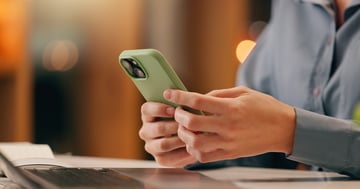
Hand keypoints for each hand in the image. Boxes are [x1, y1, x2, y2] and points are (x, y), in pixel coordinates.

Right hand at [139, 102, 196, 166]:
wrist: (190, 139)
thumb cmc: (185, 119)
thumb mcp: (181, 109)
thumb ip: (180, 104)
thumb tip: (186, 100)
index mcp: (148, 115)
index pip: (147, 109)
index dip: (159, 109)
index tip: (173, 109)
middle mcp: (146, 131)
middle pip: (157, 128)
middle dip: (175, 126)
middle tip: (189, 125)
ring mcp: (151, 146)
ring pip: (163, 144)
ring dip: (180, 140)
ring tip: (193, 136)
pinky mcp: (160, 159)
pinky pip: (170, 158)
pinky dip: (183, 153)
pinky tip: (192, 148)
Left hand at [163, 86, 295, 162]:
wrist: (284, 129)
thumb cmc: (265, 107)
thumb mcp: (243, 92)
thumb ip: (219, 94)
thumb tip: (199, 97)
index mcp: (231, 108)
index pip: (198, 100)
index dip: (180, 96)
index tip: (169, 93)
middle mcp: (228, 126)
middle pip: (192, 122)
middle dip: (179, 116)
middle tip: (178, 112)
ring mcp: (228, 142)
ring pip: (195, 143)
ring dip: (184, 135)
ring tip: (185, 128)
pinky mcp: (230, 154)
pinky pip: (205, 156)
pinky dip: (194, 150)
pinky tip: (195, 141)